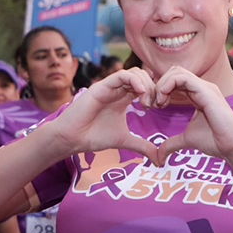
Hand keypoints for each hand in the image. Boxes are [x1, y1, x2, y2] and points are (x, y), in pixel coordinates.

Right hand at [43, 67, 159, 162]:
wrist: (72, 138)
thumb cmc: (93, 136)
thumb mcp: (125, 140)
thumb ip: (142, 146)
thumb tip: (159, 160)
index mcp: (123, 98)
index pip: (145, 86)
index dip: (156, 93)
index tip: (160, 108)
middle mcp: (118, 89)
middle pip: (143, 76)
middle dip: (154, 88)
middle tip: (155, 105)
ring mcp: (110, 86)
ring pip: (134, 72)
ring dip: (146, 85)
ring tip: (146, 103)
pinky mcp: (102, 86)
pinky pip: (122, 75)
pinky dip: (135, 80)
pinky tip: (140, 94)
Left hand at [153, 66, 232, 166]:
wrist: (232, 146)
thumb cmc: (215, 141)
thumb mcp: (186, 140)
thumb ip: (171, 144)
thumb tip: (158, 156)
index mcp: (198, 94)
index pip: (174, 80)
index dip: (160, 90)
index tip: (154, 107)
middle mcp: (201, 87)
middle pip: (173, 71)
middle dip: (158, 85)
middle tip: (153, 104)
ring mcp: (204, 87)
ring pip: (176, 71)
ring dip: (161, 85)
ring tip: (158, 103)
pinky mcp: (205, 90)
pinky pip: (181, 78)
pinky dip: (167, 85)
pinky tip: (163, 102)